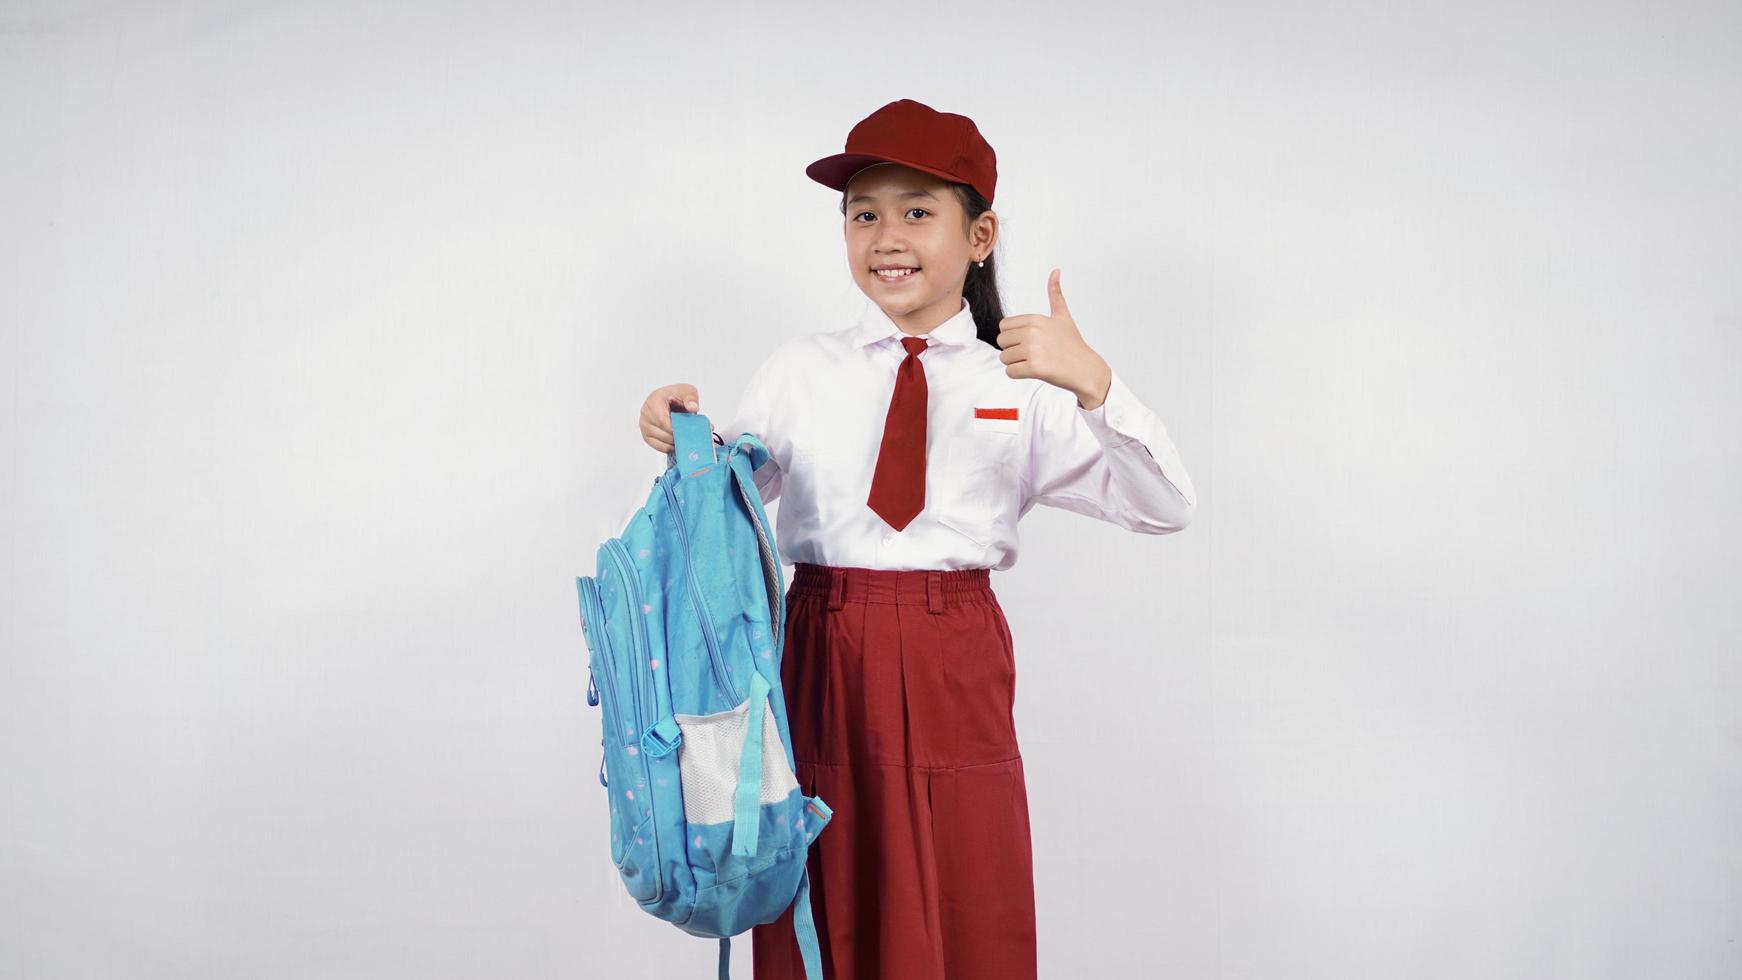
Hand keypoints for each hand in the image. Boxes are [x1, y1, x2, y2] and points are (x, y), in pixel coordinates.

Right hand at [640, 383, 700, 452]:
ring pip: (658, 440)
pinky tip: (676, 444)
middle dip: (675, 436)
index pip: (661, 420)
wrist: (673, 401)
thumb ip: (691, 398)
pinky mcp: (646, 434)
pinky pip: (656, 445)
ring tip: (682, 438)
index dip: (674, 428)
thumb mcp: (688, 391)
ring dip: (672, 442)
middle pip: (659, 431)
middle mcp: (645, 412)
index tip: (684, 431)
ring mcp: (644, 424)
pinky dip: (667, 447)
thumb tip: (692, 407)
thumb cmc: (679, 396)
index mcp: (654, 400)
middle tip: (687, 436)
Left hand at [995, 268, 1112, 408]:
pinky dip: (1018, 374)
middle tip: (1031, 353)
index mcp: (1035, 319)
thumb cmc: (1072, 344)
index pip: (1003, 326)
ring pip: (1004, 358)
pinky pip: (1010, 372)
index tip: (1029, 340)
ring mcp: (1033, 350)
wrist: (1085, 369)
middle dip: (1012, 349)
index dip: (1013, 336)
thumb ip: (1056, 295)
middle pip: (1001, 341)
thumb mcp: (1063, 316)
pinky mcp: (1035, 368)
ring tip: (1034, 361)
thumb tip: (1056, 270)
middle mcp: (1033, 332)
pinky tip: (1034, 371)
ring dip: (1015, 363)